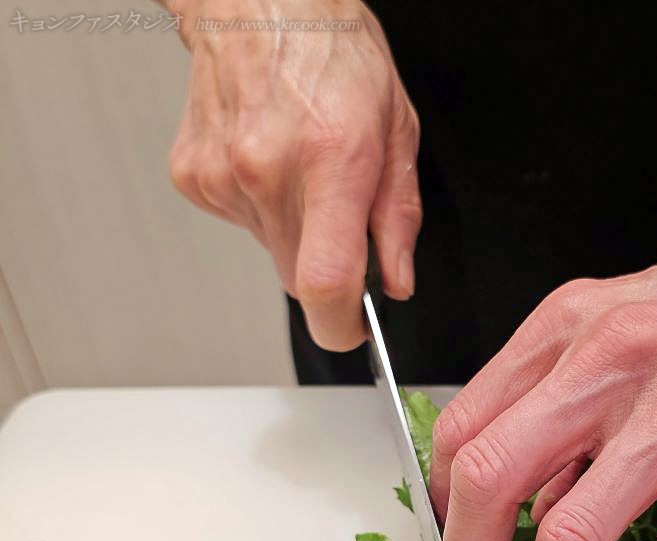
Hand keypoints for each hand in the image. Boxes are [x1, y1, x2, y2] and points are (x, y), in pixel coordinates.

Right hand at [167, 0, 419, 348]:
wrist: (261, 2)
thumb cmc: (333, 55)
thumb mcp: (396, 132)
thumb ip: (398, 219)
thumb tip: (395, 282)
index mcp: (330, 160)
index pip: (325, 281)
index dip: (341, 326)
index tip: (354, 330)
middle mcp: (269, 170)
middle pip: (300, 279)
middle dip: (326, 268)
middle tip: (337, 214)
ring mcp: (224, 176)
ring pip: (272, 252)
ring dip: (294, 231)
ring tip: (302, 169)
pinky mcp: (195, 178)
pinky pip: (242, 225)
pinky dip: (262, 209)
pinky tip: (270, 161)